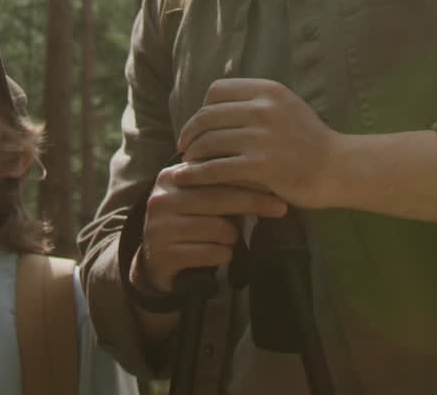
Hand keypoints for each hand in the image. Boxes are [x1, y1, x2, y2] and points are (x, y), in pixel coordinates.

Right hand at [134, 159, 286, 294]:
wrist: (156, 262)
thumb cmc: (189, 224)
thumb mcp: (199, 199)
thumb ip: (220, 185)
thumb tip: (265, 174)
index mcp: (171, 177)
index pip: (214, 173)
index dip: (247, 178)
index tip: (276, 183)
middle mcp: (162, 198)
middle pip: (218, 198)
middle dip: (253, 203)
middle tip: (281, 208)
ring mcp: (160, 226)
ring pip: (218, 229)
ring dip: (231, 239)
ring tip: (226, 240)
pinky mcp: (164, 254)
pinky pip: (211, 253)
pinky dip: (222, 256)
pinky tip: (218, 255)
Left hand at [176, 78, 339, 209]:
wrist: (339, 168)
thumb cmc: (310, 140)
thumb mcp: (286, 106)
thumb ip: (256, 103)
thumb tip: (213, 106)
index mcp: (268, 90)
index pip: (217, 90)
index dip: (202, 108)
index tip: (198, 125)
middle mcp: (264, 109)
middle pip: (208, 115)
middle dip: (190, 132)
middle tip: (183, 146)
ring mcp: (262, 137)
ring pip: (209, 142)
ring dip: (191, 154)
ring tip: (186, 164)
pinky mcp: (260, 166)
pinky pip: (216, 168)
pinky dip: (197, 174)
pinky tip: (188, 179)